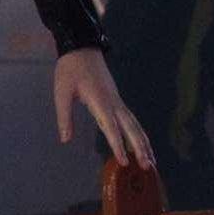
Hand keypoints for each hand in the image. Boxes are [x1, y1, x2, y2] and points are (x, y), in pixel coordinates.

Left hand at [53, 48, 154, 170]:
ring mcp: (117, 101)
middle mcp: (113, 102)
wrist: (81, 48)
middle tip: (147, 166)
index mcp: (100, 101)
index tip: (123, 162)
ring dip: (143, 143)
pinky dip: (138, 134)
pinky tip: (142, 145)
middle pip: (131, 127)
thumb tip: (65, 140)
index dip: (117, 144)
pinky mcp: (117, 100)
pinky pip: (131, 119)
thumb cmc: (70, 69)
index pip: (111, 127)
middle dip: (140, 148)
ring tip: (151, 162)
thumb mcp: (62, 92)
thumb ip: (64, 116)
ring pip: (135, 124)